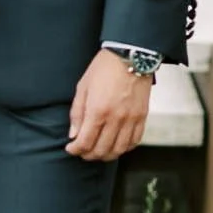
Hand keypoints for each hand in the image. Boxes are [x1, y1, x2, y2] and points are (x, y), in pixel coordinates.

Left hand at [66, 47, 152, 162]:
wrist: (130, 56)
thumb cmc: (104, 68)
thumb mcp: (83, 87)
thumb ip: (77, 113)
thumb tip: (74, 134)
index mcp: (97, 111)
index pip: (85, 142)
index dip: (75, 150)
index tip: (71, 148)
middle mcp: (115, 118)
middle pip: (101, 150)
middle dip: (88, 155)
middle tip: (82, 152)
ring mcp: (130, 119)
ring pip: (119, 149)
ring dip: (106, 155)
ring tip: (98, 152)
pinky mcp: (142, 117)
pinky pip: (134, 141)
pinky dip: (124, 148)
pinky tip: (116, 146)